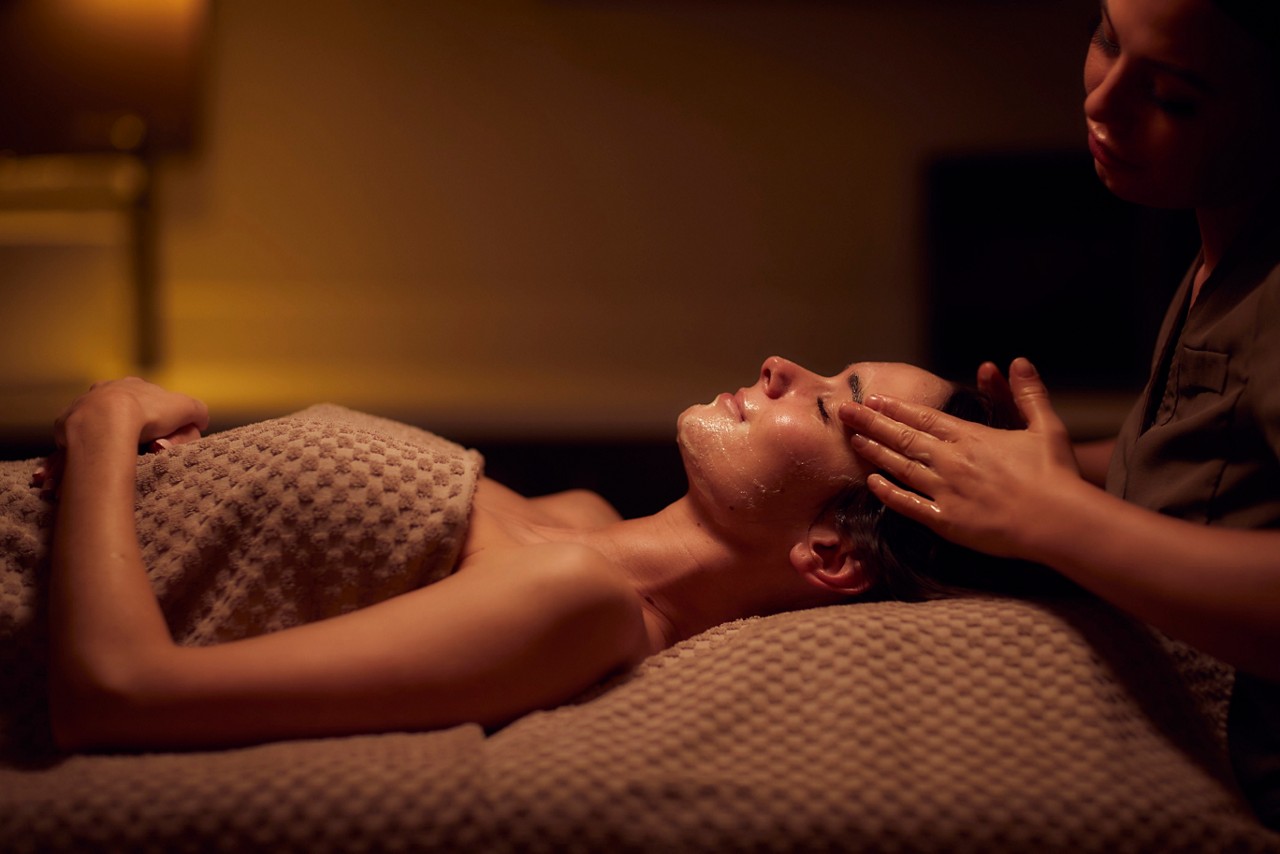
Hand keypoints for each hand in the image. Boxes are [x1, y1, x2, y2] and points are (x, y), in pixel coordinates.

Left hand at [34, 379, 207, 496]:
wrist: (106, 420)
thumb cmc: (148, 412)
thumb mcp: (186, 408)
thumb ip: (197, 411)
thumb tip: (201, 420)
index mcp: (132, 385)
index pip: (147, 400)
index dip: (158, 419)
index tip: (162, 438)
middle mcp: (104, 391)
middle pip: (120, 412)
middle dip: (132, 429)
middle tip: (144, 449)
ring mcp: (83, 407)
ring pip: (98, 425)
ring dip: (109, 440)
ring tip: (122, 458)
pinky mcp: (67, 426)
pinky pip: (79, 440)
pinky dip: (89, 450)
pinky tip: (99, 461)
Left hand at [837, 358, 1080, 559]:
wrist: (1059, 520)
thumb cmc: (1055, 474)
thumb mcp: (1045, 426)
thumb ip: (1028, 393)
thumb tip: (1018, 361)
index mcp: (971, 437)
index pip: (923, 417)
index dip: (895, 409)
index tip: (872, 400)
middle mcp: (951, 460)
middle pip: (903, 437)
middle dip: (871, 423)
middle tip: (844, 413)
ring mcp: (946, 490)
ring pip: (900, 467)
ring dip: (874, 452)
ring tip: (853, 440)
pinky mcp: (946, 520)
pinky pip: (908, 505)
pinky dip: (888, 493)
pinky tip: (872, 483)